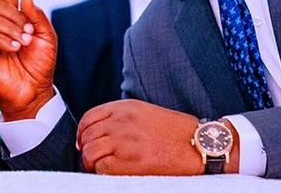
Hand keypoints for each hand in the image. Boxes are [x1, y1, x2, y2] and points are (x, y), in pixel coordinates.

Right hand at [0, 0, 56, 120]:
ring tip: (23, 44)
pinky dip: (2, 39)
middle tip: (29, 34)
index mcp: (12, 18)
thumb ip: (38, 17)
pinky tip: (14, 47)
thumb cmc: (40, 65)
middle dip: (15, 16)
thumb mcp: (47, 38)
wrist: (34, 92)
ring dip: (11, 29)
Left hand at [76, 100, 239, 174]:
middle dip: (86, 149)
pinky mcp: (129, 162)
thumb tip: (101, 132)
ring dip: (91, 162)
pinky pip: (102, 168)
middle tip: (91, 159)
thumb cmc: (176, 131)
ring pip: (90, 152)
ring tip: (100, 168)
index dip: (82, 132)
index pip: (89, 117)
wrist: (198, 145)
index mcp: (125, 107)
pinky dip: (102, 172)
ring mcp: (124, 141)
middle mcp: (121, 122)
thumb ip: (122, 117)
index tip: (83, 141)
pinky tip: (111, 173)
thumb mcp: (146, 112)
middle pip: (87, 136)